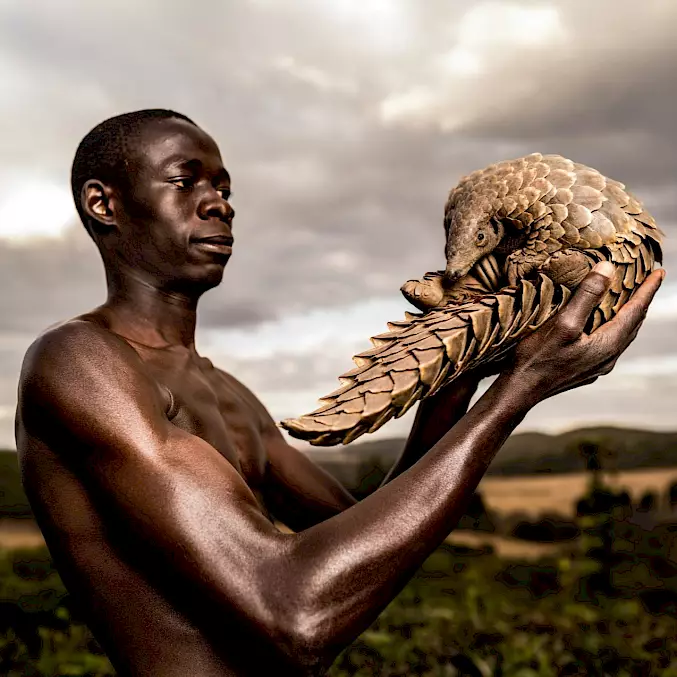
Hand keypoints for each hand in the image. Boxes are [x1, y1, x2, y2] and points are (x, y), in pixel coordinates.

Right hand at [503, 261, 664, 404]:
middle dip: (642, 301)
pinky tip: (603, 326)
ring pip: (622, 335)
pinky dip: (613, 328)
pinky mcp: (584, 370)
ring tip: (630, 300)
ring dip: (628, 316)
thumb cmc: (537, 358)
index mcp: (608, 344)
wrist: (520, 390)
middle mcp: (608, 357)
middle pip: (633, 324)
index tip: (660, 271)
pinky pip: (608, 344)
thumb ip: (587, 295)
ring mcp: (597, 366)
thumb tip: (609, 268)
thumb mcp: (563, 322)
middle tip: (648, 281)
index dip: (648, 289)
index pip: (636, 310)